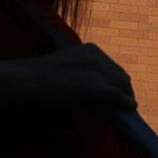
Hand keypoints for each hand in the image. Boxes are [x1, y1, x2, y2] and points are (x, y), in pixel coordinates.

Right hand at [22, 43, 136, 113]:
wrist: (28, 79)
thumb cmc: (38, 76)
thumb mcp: (65, 67)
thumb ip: (80, 74)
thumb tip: (92, 91)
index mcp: (89, 49)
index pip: (112, 66)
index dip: (117, 81)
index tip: (119, 91)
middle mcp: (97, 56)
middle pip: (120, 75)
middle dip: (124, 89)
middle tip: (125, 102)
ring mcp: (96, 71)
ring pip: (122, 85)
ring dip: (126, 97)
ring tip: (126, 108)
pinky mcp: (95, 87)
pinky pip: (118, 96)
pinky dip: (125, 102)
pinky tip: (129, 108)